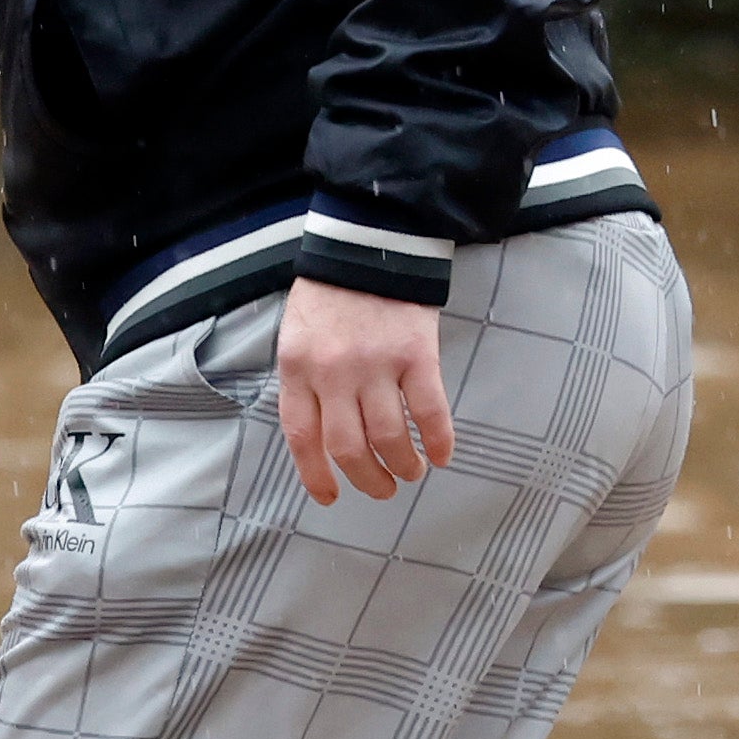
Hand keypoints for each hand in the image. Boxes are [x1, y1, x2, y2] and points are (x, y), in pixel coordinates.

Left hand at [276, 280, 450, 505]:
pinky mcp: (416, 354)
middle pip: (348, 447)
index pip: (303, 437)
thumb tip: (320, 436)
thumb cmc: (331, 292)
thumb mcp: (298, 335)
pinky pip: (429, 412)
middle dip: (367, 479)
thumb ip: (305, 381)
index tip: (331, 496)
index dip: (317, 475)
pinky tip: (440, 454)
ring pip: (388, 437)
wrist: (369, 242)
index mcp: (297, 368)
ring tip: (410, 472)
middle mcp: (333, 372)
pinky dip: (437, 441)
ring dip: (402, 465)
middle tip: (381, 489)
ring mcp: (376, 365)